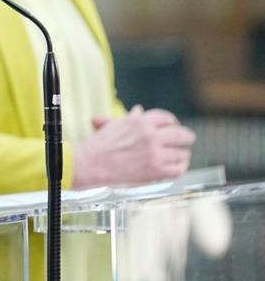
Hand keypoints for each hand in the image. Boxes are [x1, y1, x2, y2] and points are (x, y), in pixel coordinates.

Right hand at [72, 104, 195, 187]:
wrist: (92, 163)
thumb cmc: (101, 144)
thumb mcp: (115, 125)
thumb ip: (131, 117)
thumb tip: (139, 109)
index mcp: (141, 122)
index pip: (166, 118)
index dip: (173, 122)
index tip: (174, 126)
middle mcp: (151, 136)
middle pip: (181, 134)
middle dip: (187, 136)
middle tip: (188, 139)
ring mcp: (155, 154)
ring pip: (182, 153)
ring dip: (183, 154)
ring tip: (181, 155)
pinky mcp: (157, 171)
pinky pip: (179, 169)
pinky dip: (181, 167)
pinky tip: (179, 166)